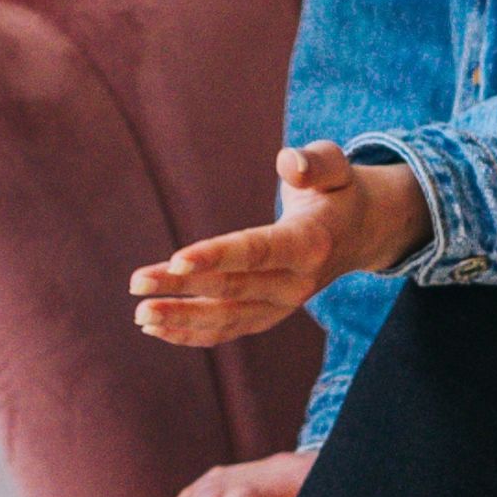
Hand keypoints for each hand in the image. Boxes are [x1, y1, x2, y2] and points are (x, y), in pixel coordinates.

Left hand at [128, 140, 431, 349]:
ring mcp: (284, 306)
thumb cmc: (338, 191)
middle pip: (233, 288)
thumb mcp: (336, 167)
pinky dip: (193, 333)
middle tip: (136, 283)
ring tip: (140, 314)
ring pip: (228, 319)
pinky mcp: (270, 315)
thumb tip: (288, 162)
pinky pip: (230, 330)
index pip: (258, 252)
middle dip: (182, 287)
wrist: (360, 232)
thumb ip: (315, 162)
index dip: (217, 256)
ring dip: (182, 319)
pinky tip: (157, 328)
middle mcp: (298, 284)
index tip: (176, 258)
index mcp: (311, 244)